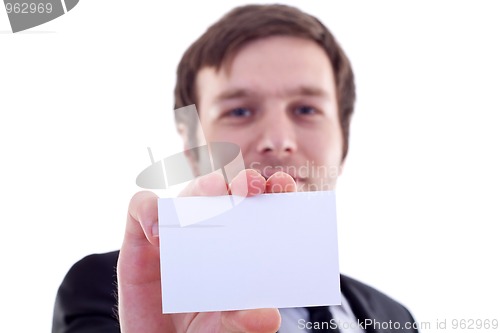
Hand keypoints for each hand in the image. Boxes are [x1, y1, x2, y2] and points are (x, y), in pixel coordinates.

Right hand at [117, 170, 295, 332]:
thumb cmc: (196, 325)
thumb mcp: (222, 327)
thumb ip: (243, 322)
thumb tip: (269, 316)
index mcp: (235, 242)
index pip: (258, 207)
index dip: (271, 190)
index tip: (282, 186)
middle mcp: (207, 228)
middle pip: (227, 192)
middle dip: (242, 181)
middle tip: (253, 186)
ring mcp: (174, 228)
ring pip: (189, 192)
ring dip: (204, 186)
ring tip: (214, 193)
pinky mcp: (139, 236)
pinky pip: (141, 206)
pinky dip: (149, 210)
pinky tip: (157, 232)